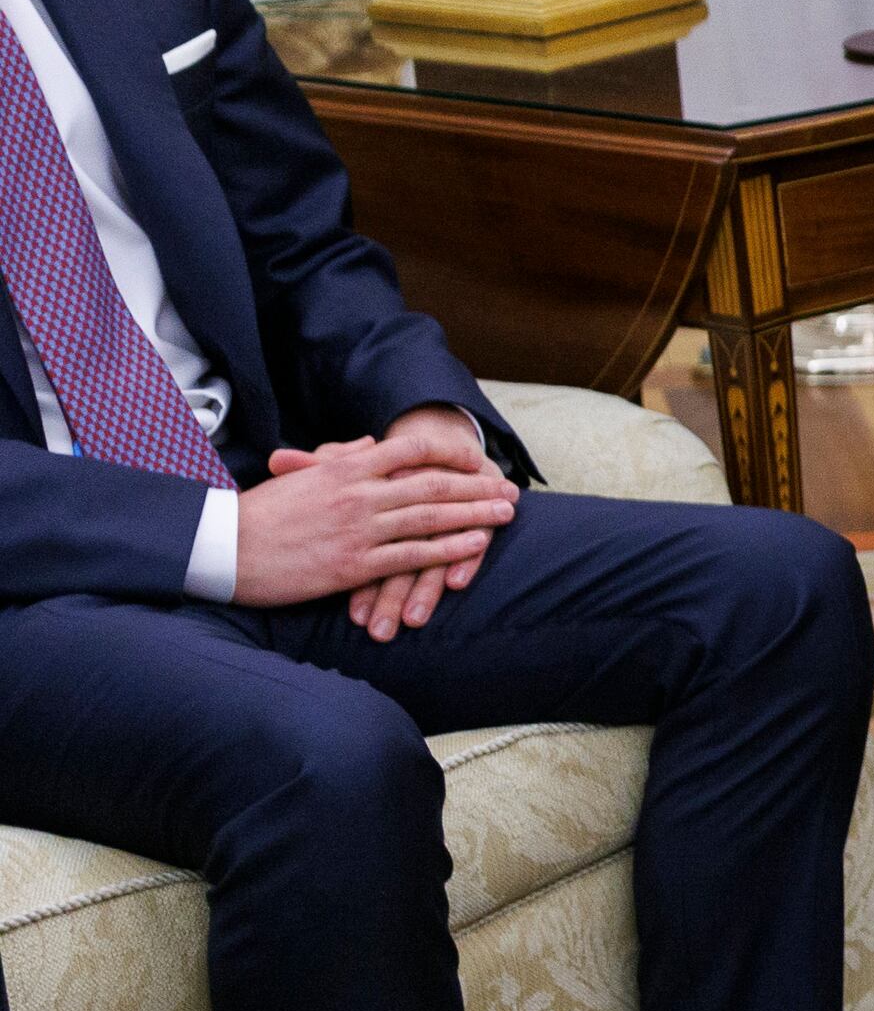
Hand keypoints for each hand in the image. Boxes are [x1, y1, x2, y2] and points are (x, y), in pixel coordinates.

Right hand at [243, 423, 517, 624]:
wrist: (225, 549)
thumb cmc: (259, 513)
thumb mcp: (300, 474)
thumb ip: (338, 457)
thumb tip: (368, 445)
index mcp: (344, 467)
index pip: (410, 449)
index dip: (450, 453)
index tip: (476, 459)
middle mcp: (359, 494)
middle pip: (433, 484)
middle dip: (478, 486)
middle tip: (511, 489)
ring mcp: (360, 530)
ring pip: (432, 518)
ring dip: (476, 515)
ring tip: (507, 514)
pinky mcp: (355, 565)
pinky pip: (413, 555)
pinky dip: (449, 550)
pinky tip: (475, 546)